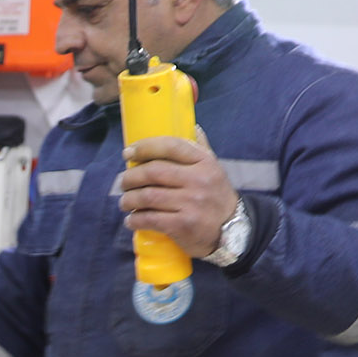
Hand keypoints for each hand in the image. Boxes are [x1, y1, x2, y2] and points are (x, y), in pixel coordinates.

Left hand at [118, 129, 239, 257]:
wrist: (234, 230)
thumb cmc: (215, 196)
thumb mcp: (214, 170)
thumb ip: (201, 148)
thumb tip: (192, 126)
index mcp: (205, 162)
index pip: (171, 146)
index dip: (145, 147)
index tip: (128, 153)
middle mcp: (199, 181)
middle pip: (153, 172)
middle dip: (131, 177)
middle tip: (123, 182)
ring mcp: (192, 203)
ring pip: (148, 196)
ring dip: (129, 199)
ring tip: (125, 201)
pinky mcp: (184, 225)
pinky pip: (150, 219)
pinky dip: (135, 219)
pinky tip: (131, 220)